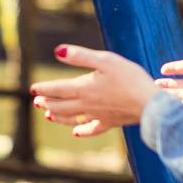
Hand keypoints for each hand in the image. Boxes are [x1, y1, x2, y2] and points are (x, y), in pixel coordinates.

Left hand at [29, 45, 157, 137]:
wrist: (149, 103)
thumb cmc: (129, 77)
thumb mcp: (105, 60)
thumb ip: (80, 56)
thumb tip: (58, 51)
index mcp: (84, 88)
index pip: (57, 89)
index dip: (44, 88)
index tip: (33, 89)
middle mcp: (87, 104)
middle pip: (61, 106)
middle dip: (47, 103)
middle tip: (37, 101)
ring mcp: (98, 115)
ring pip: (72, 118)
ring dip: (58, 117)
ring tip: (48, 115)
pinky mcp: (110, 122)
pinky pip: (92, 129)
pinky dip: (82, 130)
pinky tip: (76, 132)